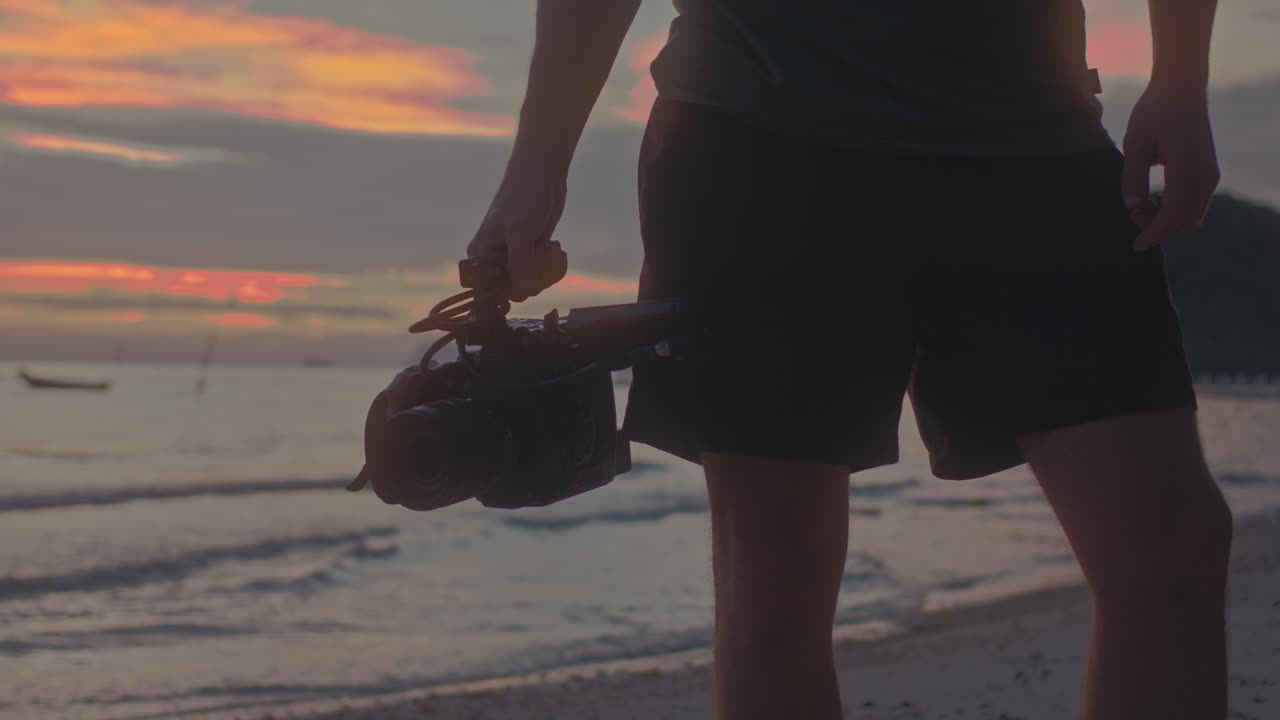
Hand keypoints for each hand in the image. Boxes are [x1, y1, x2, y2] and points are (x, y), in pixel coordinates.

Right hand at [467, 160, 568, 301]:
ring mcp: (515, 257)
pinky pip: (544, 274)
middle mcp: (495, 260)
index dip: (513, 287)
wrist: (542, 173)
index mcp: (480, 256)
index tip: (528, 269)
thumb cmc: (523, 195)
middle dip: (536, 275)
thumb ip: (520, 263)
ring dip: (548, 269)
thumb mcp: (520, 230)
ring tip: (551, 247)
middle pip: (517, 290)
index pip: (492, 290)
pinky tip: (554, 247)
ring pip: (534, 284)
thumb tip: (522, 290)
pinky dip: (553, 265)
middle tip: (542, 252)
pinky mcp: (533, 254)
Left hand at [1121, 83, 1220, 250]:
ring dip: (1167, 220)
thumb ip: (1133, 176)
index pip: (1172, 215)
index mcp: (1186, 168)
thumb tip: (1131, 207)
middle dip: (1158, 228)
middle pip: (1185, 221)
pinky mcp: (1209, 171)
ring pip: (1193, 215)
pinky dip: (1177, 211)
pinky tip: (1155, 200)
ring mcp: (1211, 173)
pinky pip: (1196, 203)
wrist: (1182, 88)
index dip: (1153, 234)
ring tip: (1140, 205)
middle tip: (1133, 214)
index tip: (1136, 246)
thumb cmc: (1154, 112)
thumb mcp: (1135, 143)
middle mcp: (1205, 174)